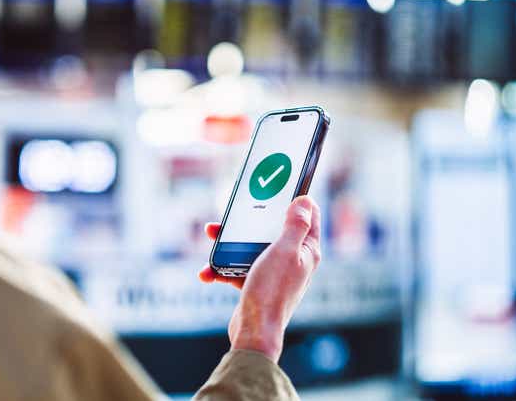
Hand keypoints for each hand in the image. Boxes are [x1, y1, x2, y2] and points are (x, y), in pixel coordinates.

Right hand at [198, 196, 321, 361]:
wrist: (253, 331)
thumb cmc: (272, 291)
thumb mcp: (284, 251)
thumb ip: (295, 225)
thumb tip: (305, 200)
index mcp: (306, 250)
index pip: (308, 215)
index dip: (296, 197)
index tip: (279, 183)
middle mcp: (292, 260)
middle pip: (271, 228)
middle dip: (251, 218)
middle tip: (235, 208)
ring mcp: (273, 272)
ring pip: (250, 246)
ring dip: (229, 241)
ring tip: (211, 234)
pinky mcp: (255, 283)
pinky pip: (237, 268)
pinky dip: (221, 267)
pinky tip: (207, 271)